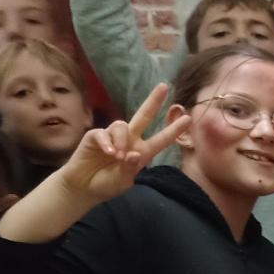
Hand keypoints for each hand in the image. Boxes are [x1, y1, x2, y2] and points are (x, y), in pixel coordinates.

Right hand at [55, 83, 189, 204]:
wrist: (83, 187)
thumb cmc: (106, 185)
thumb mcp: (122, 181)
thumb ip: (129, 169)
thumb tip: (133, 154)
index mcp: (142, 152)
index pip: (161, 139)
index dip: (173, 130)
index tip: (189, 118)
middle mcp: (130, 141)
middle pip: (143, 116)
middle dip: (153, 101)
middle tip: (164, 86)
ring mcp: (113, 137)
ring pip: (122, 125)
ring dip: (122, 140)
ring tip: (117, 157)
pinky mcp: (95, 136)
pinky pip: (103, 133)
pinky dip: (107, 143)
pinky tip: (109, 153)